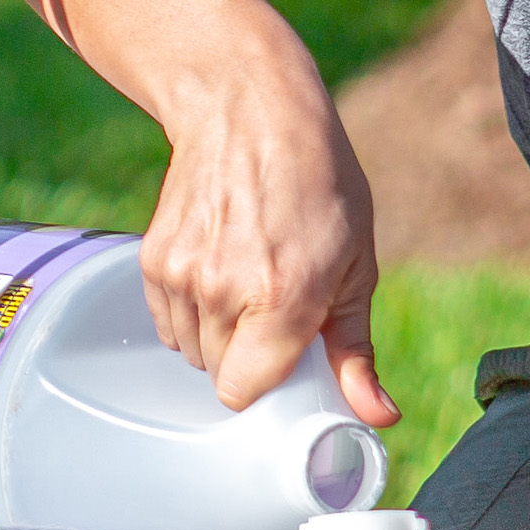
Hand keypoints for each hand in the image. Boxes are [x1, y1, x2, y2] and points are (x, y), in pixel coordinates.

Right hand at [140, 57, 396, 425]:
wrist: (248, 112)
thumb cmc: (317, 183)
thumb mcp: (355, 264)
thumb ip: (354, 350)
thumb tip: (377, 417)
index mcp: (282, 299)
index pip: (243, 393)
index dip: (268, 386)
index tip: (287, 361)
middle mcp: (223, 291)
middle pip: (218, 375)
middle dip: (249, 357)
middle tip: (275, 310)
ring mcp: (181, 274)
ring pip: (190, 350)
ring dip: (217, 336)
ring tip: (247, 283)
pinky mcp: (152, 259)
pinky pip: (166, 321)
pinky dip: (190, 312)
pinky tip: (218, 271)